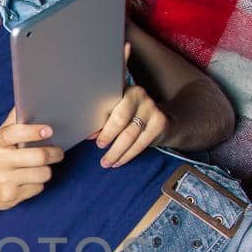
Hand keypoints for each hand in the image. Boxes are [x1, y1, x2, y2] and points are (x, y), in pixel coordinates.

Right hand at [0, 106, 66, 212]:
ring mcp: (4, 180)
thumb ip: (13, 122)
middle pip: (38, 157)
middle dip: (54, 153)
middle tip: (58, 151)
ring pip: (42, 174)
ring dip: (47, 170)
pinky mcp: (10, 196)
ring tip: (41, 167)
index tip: (48, 130)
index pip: (14, 133)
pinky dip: (38, 184)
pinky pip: (37, 188)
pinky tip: (29, 181)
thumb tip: (27, 99)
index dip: (33, 131)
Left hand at [89, 40, 168, 167]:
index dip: (99, 122)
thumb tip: (90, 135)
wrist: (161, 117)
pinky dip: (127, 155)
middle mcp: (140, 96)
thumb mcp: (118, 111)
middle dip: (108, 136)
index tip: (90, 136)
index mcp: (125, 89)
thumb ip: (104, 119)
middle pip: (120, 119)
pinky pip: (140, 144)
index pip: (110, 105)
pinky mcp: (160, 123)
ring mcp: (152, 109)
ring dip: (116, 152)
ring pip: (130, 135)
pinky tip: (119, 161)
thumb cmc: (131, 114)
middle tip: (99, 147)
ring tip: (106, 162)